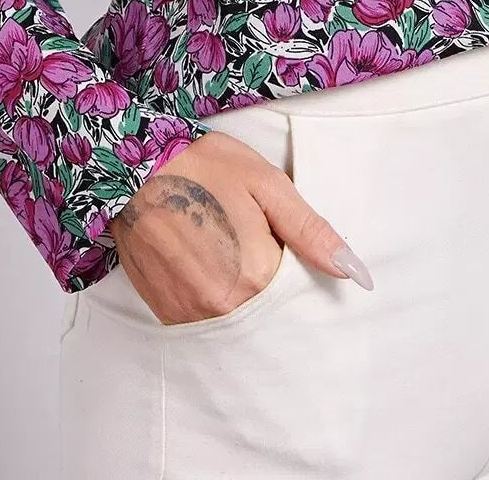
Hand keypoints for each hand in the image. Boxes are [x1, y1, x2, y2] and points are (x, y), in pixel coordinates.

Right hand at [106, 129, 370, 325]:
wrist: (132, 167)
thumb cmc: (203, 167)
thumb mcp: (266, 185)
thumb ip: (312, 233)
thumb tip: (356, 274)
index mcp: (254, 275)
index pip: (300, 298)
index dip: (301, 272)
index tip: (287, 246)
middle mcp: (222, 307)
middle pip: (270, 314)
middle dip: (273, 286)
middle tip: (258, 242)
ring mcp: (190, 315)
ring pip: (238, 320)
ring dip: (243, 293)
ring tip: (229, 246)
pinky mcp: (167, 314)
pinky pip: (207, 320)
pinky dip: (216, 299)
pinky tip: (209, 262)